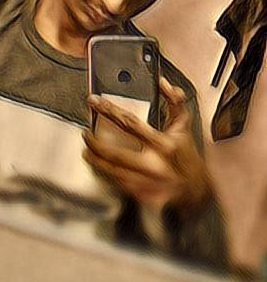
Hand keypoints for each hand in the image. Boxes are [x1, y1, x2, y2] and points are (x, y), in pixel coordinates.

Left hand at [83, 78, 210, 214]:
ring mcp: (149, 184)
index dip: (109, 111)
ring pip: (113, 172)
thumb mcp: (182, 124)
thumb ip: (174, 101)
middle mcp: (155, 165)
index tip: (94, 102)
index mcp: (163, 144)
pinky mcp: (145, 198)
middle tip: (85, 134)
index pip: (129, 123)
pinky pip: (119, 186)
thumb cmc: (185, 153)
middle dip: (95, 143)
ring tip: (87, 151)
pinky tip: (99, 167)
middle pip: (115, 153)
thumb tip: (164, 83)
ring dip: (96, 160)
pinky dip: (106, 175)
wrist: (196, 188)